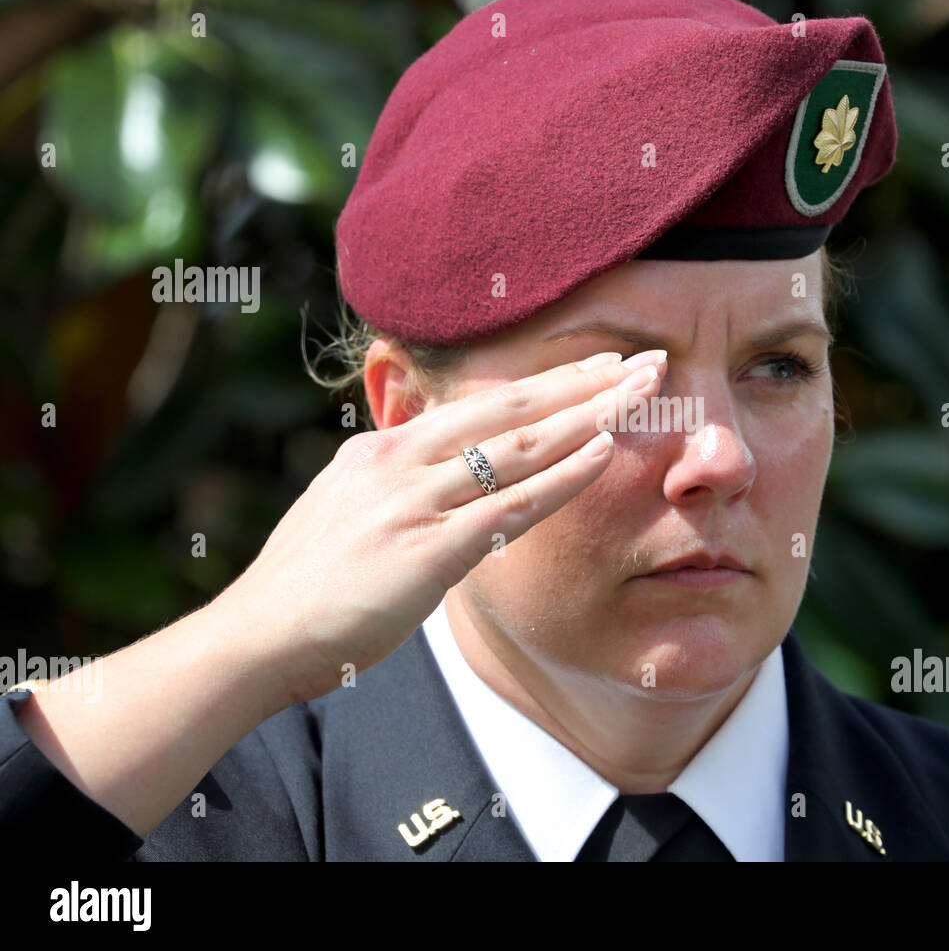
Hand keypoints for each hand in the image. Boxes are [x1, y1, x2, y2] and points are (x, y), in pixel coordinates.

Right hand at [215, 349, 666, 704]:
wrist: (256, 637)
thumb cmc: (306, 585)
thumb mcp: (349, 511)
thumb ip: (396, 485)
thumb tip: (439, 477)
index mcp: (382, 450)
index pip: (479, 405)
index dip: (545, 383)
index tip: (597, 366)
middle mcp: (398, 461)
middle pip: (507, 408)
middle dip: (581, 381)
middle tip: (643, 361)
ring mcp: (411, 502)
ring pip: (517, 446)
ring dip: (587, 415)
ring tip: (642, 393)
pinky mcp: (424, 551)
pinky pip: (509, 505)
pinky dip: (562, 476)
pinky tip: (605, 453)